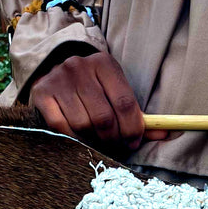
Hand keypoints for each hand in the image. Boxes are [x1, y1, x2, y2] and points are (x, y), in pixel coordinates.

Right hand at [29, 50, 167, 150]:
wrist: (56, 72)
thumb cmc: (95, 88)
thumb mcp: (117, 92)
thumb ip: (139, 115)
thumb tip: (166, 133)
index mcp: (104, 64)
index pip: (125, 103)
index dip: (133, 129)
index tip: (133, 142)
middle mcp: (79, 67)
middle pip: (104, 118)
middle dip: (114, 138)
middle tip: (115, 144)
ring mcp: (58, 79)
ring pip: (83, 125)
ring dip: (93, 140)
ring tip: (98, 139)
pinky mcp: (41, 93)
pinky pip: (61, 127)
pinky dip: (73, 139)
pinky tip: (80, 137)